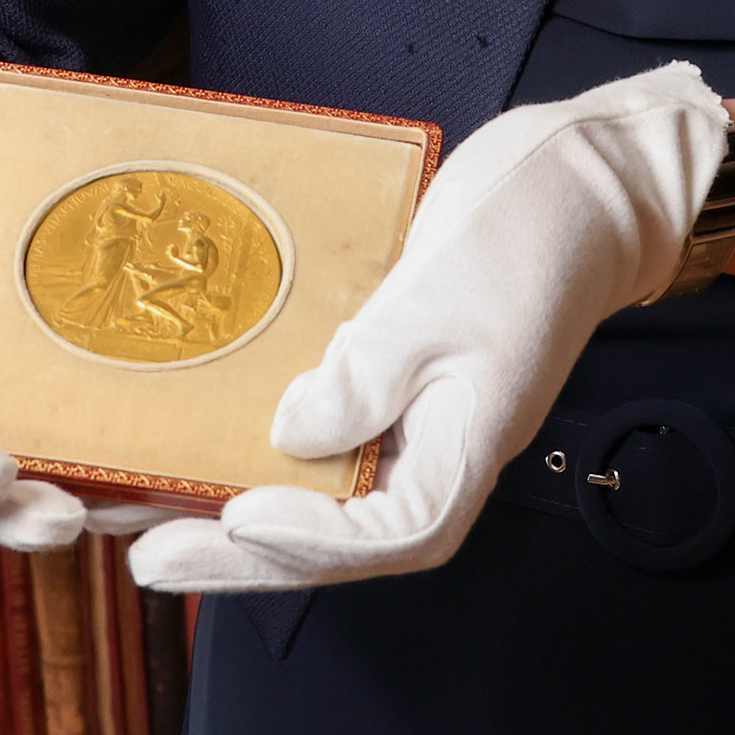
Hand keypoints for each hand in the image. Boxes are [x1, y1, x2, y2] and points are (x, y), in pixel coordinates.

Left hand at [126, 62, 730, 593]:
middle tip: (149, 554)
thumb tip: (292, 436)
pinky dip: (265, 445)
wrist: (585, 180)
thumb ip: (365, 376)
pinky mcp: (395, 378)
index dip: (307, 539)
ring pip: (323, 492)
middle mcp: (438, 448)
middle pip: (337, 536)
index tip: (237, 514)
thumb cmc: (534, 236)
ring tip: (150, 515)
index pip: (385, 532)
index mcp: (468, 447)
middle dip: (239, 552)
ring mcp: (417, 416)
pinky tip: (210, 439)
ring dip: (238, 506)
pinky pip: (325, 433)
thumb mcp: (439, 302)